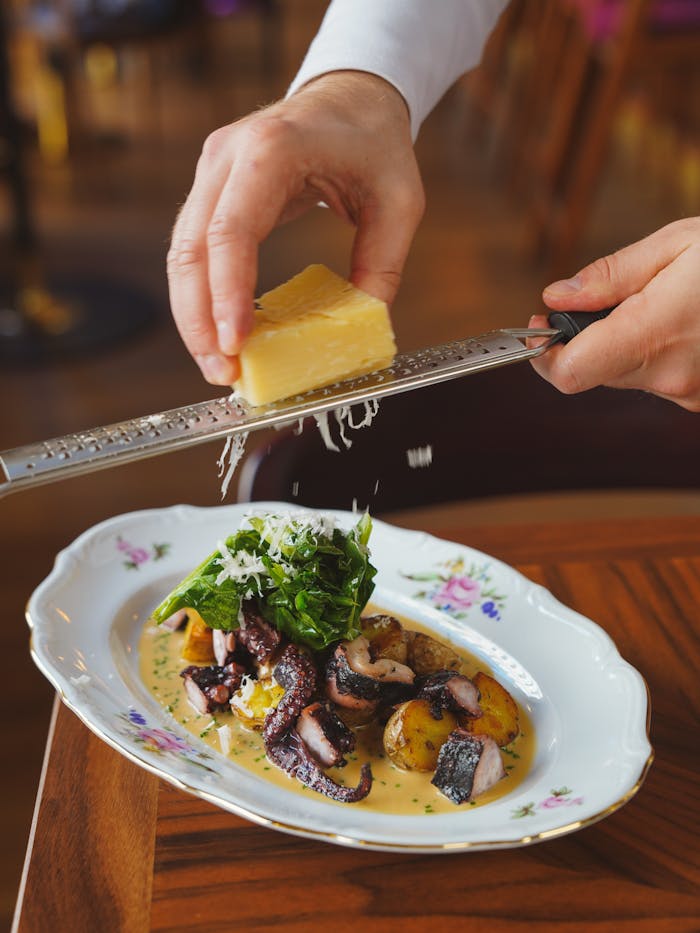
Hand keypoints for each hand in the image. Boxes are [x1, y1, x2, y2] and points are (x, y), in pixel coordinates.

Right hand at [167, 71, 423, 384]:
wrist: (351, 96)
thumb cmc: (374, 142)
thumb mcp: (400, 201)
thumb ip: (384, 263)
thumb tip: (363, 324)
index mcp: (272, 150)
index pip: (231, 231)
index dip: (226, 293)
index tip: (235, 344)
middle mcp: (228, 157)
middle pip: (190, 248)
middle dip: (198, 319)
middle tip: (221, 373)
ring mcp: (213, 171)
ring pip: (182, 253)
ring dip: (193, 314)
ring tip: (217, 365)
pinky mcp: (212, 189)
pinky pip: (195, 250)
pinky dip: (202, 295)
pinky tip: (219, 331)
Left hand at [529, 217, 699, 411]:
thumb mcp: (676, 245)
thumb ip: (610, 276)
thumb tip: (557, 296)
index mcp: (654, 335)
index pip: (569, 374)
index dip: (544, 355)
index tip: (541, 327)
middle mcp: (670, 377)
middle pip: (596, 371)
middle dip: (591, 337)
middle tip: (613, 296)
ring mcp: (692, 393)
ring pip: (630, 375)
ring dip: (629, 344)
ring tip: (668, 302)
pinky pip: (663, 379)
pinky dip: (661, 354)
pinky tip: (689, 323)